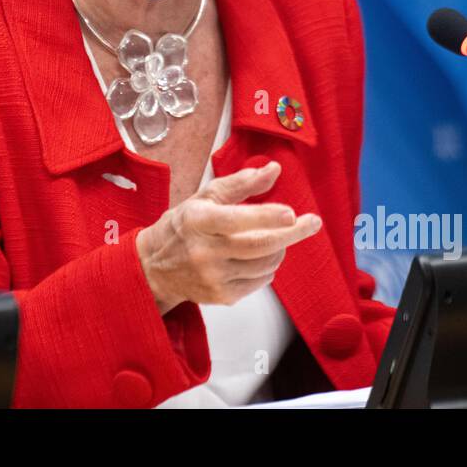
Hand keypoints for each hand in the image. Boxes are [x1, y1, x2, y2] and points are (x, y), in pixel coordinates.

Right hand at [135, 160, 321, 313]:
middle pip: (260, 245)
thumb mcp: (205, 197)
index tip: (291, 213)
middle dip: (293, 233)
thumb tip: (274, 170)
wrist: (154, 267)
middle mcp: (204, 251)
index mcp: (198, 221)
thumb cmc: (183, 226)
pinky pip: (259, 281)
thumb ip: (241, 183)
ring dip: (279, 248)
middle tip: (312, 223)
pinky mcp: (221, 296)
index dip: (267, 217)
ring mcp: (213, 277)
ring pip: (265, 264)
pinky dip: (267, 267)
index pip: (237, 219)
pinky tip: (257, 257)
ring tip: (274, 237)